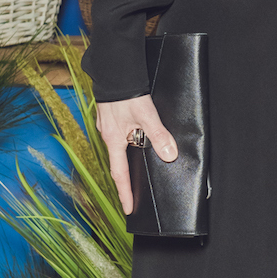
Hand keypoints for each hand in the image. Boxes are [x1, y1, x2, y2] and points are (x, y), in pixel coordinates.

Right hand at [95, 97, 176, 215]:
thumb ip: (158, 135)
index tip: (128, 209)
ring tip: (139, 164)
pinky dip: (127, 139)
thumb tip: (169, 155)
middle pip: (118, 162)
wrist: (114, 68)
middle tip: (134, 193)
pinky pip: (119, 134)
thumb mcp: (146, 114)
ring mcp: (107, 125)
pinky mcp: (110, 115)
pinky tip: (135, 136)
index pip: (120, 174)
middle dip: (126, 178)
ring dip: (128, 156)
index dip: (125, 193)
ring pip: (119, 146)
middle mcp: (108, 134)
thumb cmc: (126, 91)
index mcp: (114, 139)